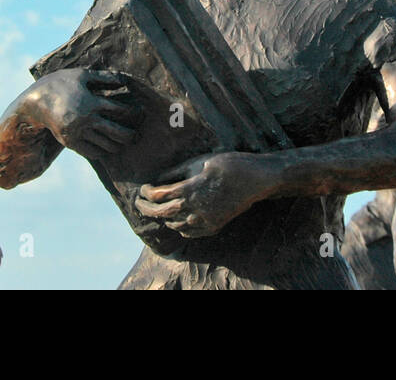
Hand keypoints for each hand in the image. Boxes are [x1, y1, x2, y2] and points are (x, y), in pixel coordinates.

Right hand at [28, 69, 140, 159]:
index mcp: (91, 102)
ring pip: (105, 144)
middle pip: (116, 132)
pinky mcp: (70, 142)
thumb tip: (124, 80)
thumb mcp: (81, 76)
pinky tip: (108, 148)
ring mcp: (78, 132)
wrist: (36, 102)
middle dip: (130, 135)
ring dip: (118, 145)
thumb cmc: (60, 84)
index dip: (132, 112)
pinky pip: (91, 152)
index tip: (138, 113)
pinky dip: (102, 152)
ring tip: (125, 143)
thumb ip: (103, 78)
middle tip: (137, 136)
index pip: (119, 110)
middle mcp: (86, 119)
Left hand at [135, 151, 269, 238]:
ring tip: (157, 210)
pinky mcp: (214, 226)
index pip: (158, 196)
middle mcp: (193, 209)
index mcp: (188, 190)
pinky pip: (191, 233)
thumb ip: (176, 172)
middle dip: (147, 208)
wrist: (255, 179)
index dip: (146, 192)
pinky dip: (180, 228)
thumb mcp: (199, 162)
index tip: (143, 188)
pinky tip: (178, 222)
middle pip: (161, 213)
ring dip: (163, 218)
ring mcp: (204, 220)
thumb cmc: (227, 164)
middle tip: (139, 203)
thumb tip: (158, 180)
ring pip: (175, 225)